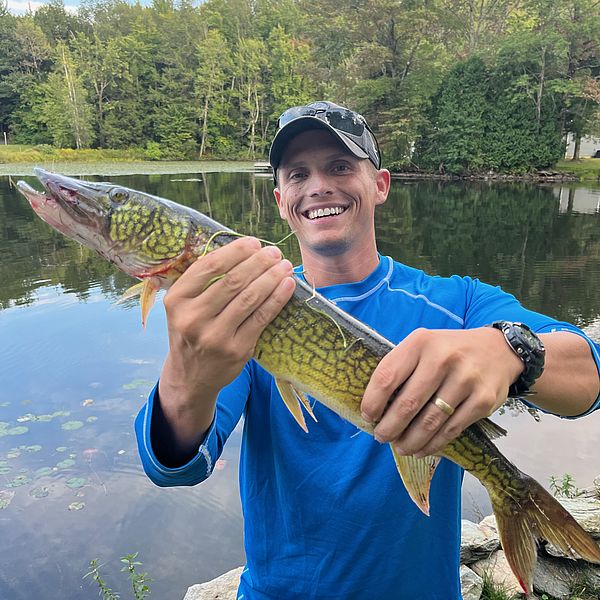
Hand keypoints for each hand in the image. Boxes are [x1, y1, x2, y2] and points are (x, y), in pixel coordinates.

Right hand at [162, 236, 295, 396]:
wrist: (190, 377)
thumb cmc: (192, 332)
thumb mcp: (184, 307)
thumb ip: (204, 282)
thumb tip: (244, 251)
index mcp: (177, 299)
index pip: (210, 266)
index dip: (236, 251)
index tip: (253, 242)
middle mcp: (192, 318)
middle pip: (233, 280)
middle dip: (259, 262)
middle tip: (274, 252)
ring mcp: (215, 336)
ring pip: (250, 298)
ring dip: (272, 278)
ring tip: (284, 266)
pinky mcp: (236, 350)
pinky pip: (262, 318)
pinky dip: (277, 299)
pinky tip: (287, 286)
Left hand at [360, 327, 523, 456]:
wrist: (497, 350)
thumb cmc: (448, 351)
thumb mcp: (423, 346)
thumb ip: (401, 369)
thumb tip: (376, 408)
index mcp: (420, 342)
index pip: (387, 376)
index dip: (373, 401)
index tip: (368, 416)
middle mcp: (443, 358)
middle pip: (407, 404)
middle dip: (389, 427)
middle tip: (381, 437)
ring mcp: (465, 379)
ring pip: (429, 421)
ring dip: (409, 441)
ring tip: (400, 447)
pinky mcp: (483, 400)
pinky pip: (451, 430)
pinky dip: (433, 444)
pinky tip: (422, 448)